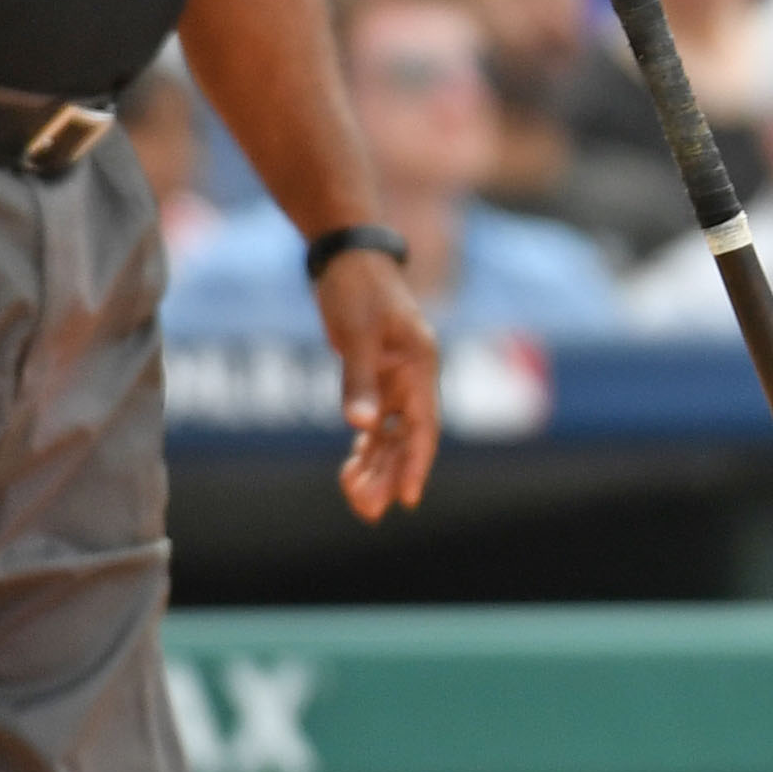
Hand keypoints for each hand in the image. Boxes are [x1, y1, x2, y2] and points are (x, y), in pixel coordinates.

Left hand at [317, 247, 438, 518]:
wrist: (349, 259)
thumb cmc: (357, 291)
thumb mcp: (357, 335)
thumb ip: (359, 381)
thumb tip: (362, 425)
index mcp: (420, 366)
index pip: (423, 425)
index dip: (417, 463)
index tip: (408, 498)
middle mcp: (414, 379)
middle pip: (407, 438)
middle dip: (390, 475)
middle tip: (368, 512)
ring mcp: (396, 380)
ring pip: (390, 435)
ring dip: (376, 467)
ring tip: (358, 503)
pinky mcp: (376, 379)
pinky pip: (375, 423)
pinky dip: (365, 448)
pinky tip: (351, 472)